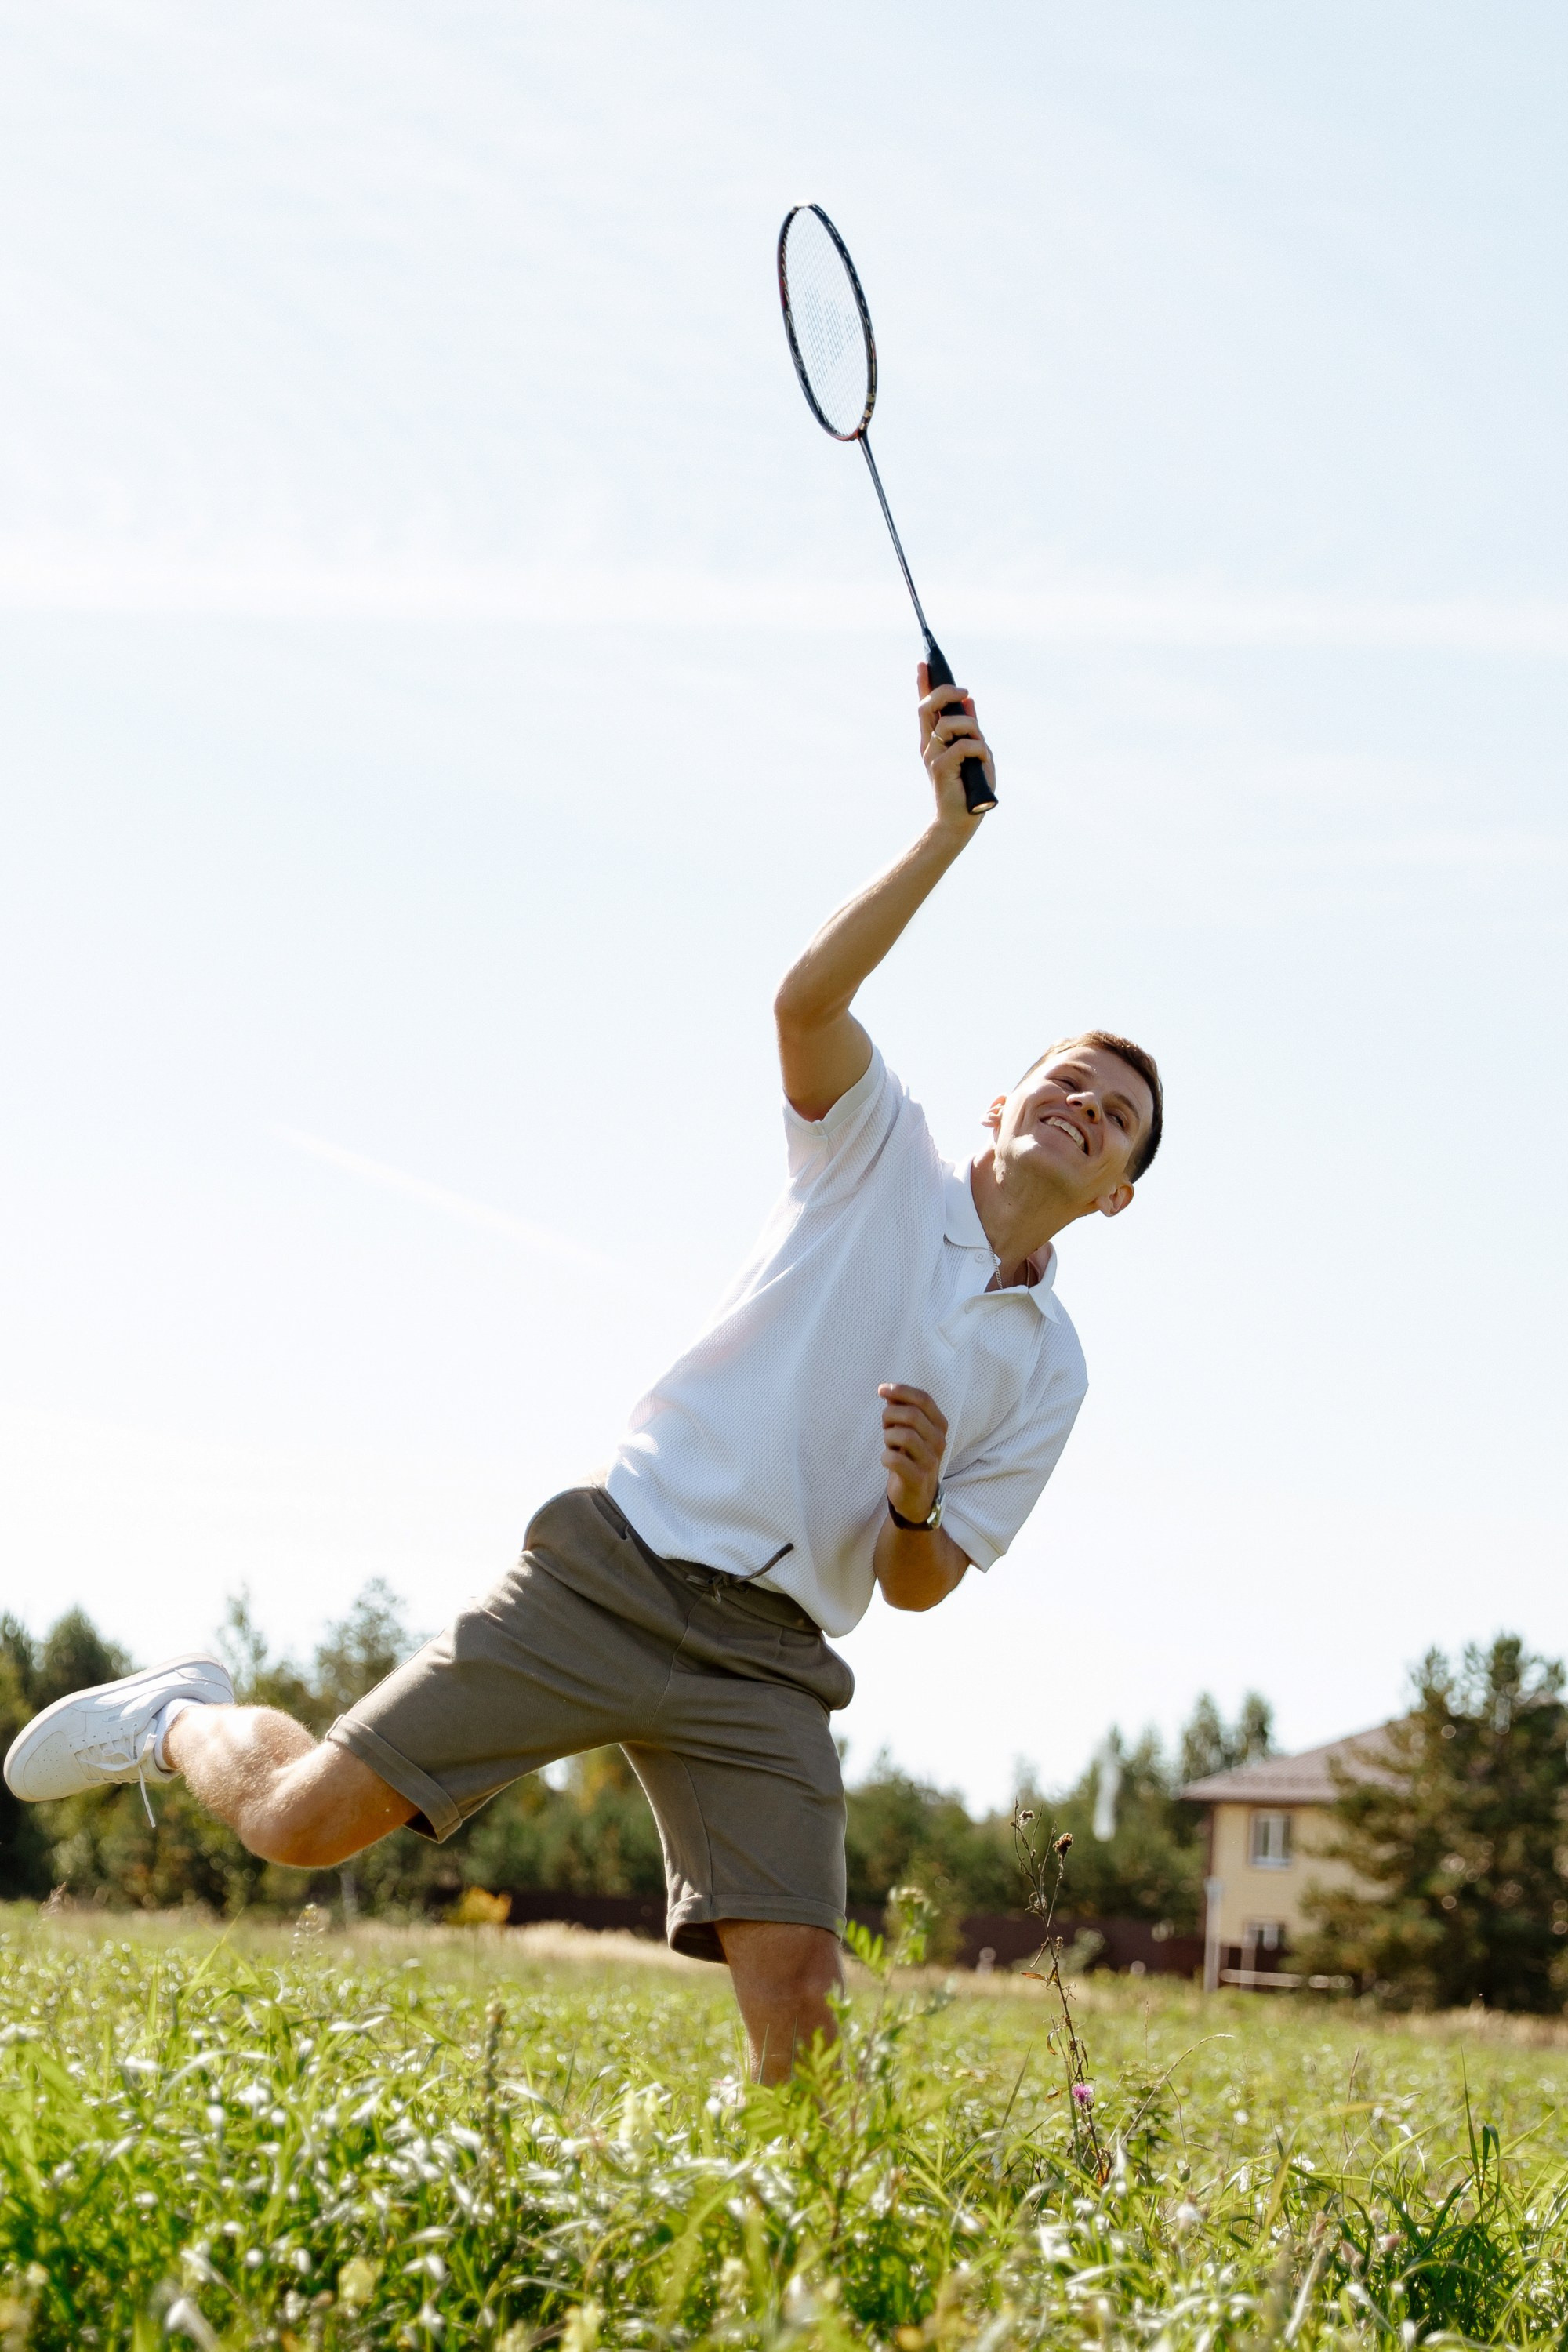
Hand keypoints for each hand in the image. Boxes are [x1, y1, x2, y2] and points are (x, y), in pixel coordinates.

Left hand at [877, 1382, 947, 1522]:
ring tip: (888, 1444)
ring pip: (904, 1436)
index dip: (901, 1391)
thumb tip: (887, 1390)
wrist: (917, 1496)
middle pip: (912, 1415)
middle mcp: (939, 1441)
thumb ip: (901, 1409)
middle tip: (884, 1425)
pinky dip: (885, 1457)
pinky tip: (887, 1460)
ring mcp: (930, 1461)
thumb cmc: (911, 1456)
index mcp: (939, 1425)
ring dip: (888, 1436)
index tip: (881, 1390)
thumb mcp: (909, 1430)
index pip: (924, 1399)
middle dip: (890, 1415)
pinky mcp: (918, 1478)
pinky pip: (895, 1460)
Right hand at [918, 665, 994, 831]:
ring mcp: (933, 756)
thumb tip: (970, 701)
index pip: (926, 707)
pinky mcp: (940, 768)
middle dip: (944, 692)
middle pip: (928, 707)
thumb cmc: (969, 787)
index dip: (924, 684)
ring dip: (971, 728)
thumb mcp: (974, 751)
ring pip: (948, 724)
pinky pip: (962, 746)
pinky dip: (978, 750)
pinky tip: (982, 763)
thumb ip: (969, 728)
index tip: (923, 663)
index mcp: (935, 740)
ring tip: (980, 745)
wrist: (962, 820)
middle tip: (964, 692)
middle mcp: (930, 745)